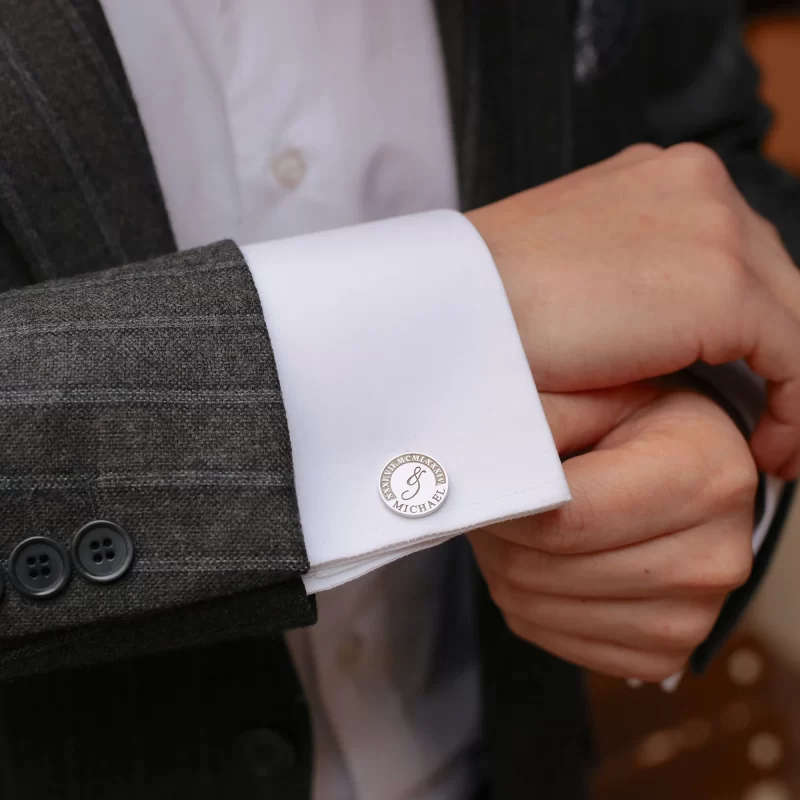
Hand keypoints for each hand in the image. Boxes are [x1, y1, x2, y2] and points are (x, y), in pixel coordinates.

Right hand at [466, 143, 799, 477]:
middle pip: (767, 278)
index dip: (741, 321)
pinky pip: (796, 356)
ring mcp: (710, 226)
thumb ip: (611, 284)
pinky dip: (793, 411)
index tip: (736, 378)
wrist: (444, 308)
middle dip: (772, 350)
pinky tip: (770, 451)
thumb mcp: (558, 280)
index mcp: (649, 180)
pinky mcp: (719, 285)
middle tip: (764, 416)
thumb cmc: (479, 306)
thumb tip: (639, 333)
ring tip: (772, 444)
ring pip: (789, 315)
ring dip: (788, 385)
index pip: (723, 251)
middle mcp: (691, 184)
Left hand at [469, 384, 756, 681]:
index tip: (478, 485)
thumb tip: (473, 456)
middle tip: (490, 501)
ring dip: (502, 567)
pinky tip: (541, 560)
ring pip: (534, 608)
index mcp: (704, 476)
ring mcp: (692, 619)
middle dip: (496, 535)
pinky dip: (524, 602)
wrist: (692, 476)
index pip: (566, 518)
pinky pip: (549, 637)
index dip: (503, 504)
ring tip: (516, 525)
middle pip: (542, 568)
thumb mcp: (595, 394)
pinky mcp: (661, 656)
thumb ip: (537, 418)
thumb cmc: (638, 426)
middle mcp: (712, 558)